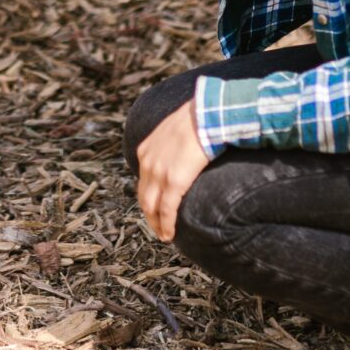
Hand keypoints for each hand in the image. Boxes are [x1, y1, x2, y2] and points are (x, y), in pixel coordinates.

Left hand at [135, 107, 210, 241]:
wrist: (206, 114)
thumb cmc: (198, 119)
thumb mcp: (174, 130)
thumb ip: (171, 145)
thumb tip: (183, 151)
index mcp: (146, 150)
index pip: (143, 181)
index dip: (149, 197)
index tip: (155, 208)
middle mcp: (147, 163)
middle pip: (143, 197)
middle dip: (149, 215)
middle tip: (157, 227)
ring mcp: (159, 173)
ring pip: (151, 207)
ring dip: (156, 224)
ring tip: (164, 235)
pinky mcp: (174, 182)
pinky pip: (167, 210)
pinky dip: (166, 225)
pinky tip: (169, 234)